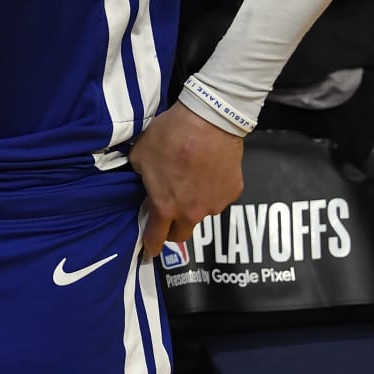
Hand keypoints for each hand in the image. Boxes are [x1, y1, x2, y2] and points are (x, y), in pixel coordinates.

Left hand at [129, 102, 245, 259]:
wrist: (210, 120)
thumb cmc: (170, 136)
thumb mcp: (140, 155)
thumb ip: (141, 176)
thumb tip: (147, 182)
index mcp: (166, 206)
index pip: (156, 237)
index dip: (151, 247)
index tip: (149, 253)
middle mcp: (192, 213)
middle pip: (181, 234)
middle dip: (173, 230)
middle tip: (168, 213)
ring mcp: (215, 204)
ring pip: (201, 213)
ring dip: (194, 205)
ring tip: (191, 180)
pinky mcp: (233, 192)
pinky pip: (218, 197)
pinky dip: (211, 190)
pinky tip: (208, 171)